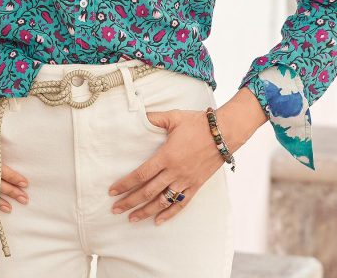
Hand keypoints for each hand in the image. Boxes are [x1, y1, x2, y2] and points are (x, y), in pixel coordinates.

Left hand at [107, 108, 228, 225]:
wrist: (223, 133)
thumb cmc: (197, 123)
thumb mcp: (174, 117)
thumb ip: (155, 118)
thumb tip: (138, 115)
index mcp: (166, 156)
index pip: (141, 174)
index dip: (125, 184)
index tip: (113, 191)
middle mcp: (174, 172)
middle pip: (148, 192)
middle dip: (130, 202)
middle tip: (115, 209)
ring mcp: (185, 181)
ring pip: (162, 201)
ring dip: (146, 211)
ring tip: (132, 218)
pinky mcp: (196, 185)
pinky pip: (181, 203)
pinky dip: (169, 214)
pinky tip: (158, 221)